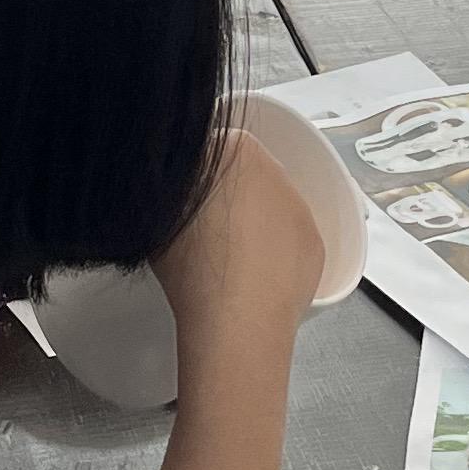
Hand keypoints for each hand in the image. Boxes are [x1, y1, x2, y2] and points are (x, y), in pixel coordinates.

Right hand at [154, 126, 323, 351]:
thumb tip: (161, 183)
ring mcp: (300, 207)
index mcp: (235, 149)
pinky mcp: (315, 242)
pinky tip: (250, 275)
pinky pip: (289, 239)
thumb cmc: (193, 268)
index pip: (211, 148)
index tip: (183, 200)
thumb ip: (161, 185)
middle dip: (226, 197)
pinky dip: (273, 252)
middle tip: (202, 233)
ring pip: (269, 207)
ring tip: (225, 258)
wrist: (236, 321)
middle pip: (244, 175)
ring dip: (252, 223)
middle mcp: (275, 171)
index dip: (194, 175)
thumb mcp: (152, 213)